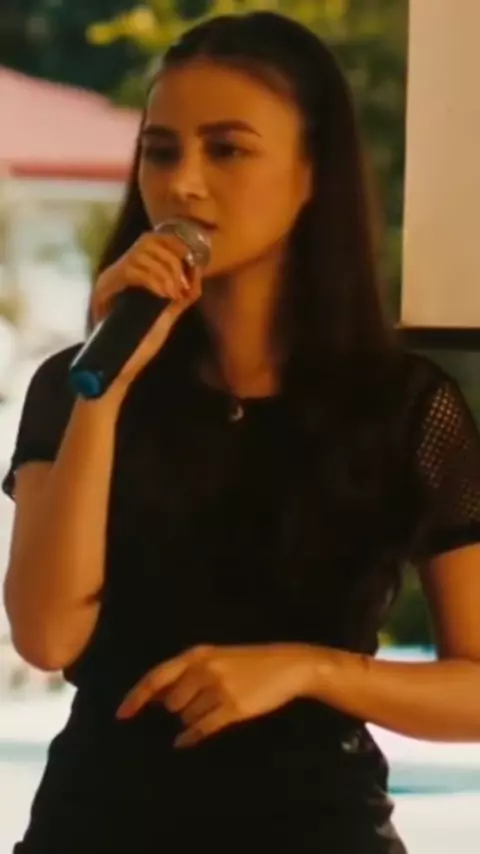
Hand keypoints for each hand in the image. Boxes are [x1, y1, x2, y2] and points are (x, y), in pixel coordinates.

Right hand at [91, 231, 201, 391]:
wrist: (118, 367)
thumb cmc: (140, 345)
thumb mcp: (166, 316)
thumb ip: (179, 298)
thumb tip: (197, 279)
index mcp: (131, 273)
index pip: (152, 239)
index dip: (174, 243)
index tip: (192, 261)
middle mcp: (118, 271)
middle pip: (148, 241)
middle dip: (173, 260)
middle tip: (183, 283)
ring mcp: (110, 279)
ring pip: (141, 255)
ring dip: (165, 272)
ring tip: (174, 293)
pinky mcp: (106, 291)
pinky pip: (133, 272)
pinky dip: (153, 280)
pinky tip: (163, 294)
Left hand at [116, 643, 315, 747]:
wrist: (288, 666)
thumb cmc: (248, 662)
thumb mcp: (216, 658)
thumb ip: (186, 673)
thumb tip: (154, 697)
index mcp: (197, 654)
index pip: (157, 677)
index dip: (136, 697)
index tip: (120, 716)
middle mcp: (203, 669)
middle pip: (170, 703)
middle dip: (178, 708)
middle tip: (199, 703)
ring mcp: (218, 688)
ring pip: (186, 717)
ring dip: (192, 719)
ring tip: (214, 708)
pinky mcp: (233, 708)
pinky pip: (201, 728)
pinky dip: (191, 737)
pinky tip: (186, 741)